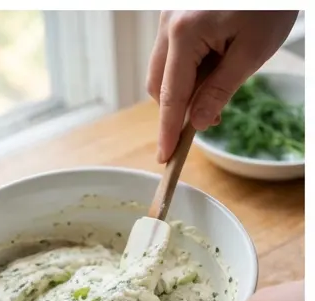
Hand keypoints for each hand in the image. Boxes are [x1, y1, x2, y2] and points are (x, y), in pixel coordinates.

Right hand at [148, 10, 297, 161]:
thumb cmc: (270, 3)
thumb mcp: (253, 50)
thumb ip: (220, 89)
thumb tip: (199, 122)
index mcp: (184, 34)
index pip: (170, 96)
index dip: (168, 130)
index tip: (165, 157)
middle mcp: (168, 24)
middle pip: (158, 83)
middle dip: (177, 106)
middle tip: (208, 118)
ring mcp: (170, 16)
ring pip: (163, 69)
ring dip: (184, 86)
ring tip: (219, 82)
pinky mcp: (177, 13)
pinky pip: (172, 52)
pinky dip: (188, 67)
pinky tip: (214, 63)